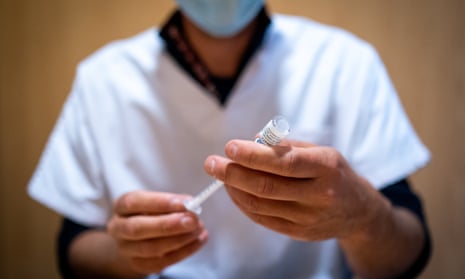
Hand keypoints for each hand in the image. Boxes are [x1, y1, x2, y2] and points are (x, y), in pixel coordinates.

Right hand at [107, 191, 207, 274]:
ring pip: (150, 248)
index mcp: (121, 206)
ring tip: (199, 229)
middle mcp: (118, 228)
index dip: (161, 202)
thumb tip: (190, 204)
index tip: (186, 202)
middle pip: (138, 228)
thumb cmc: (151, 213)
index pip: (135, 202)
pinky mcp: (138, 264)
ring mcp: (126, 249)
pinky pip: (161, 262)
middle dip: (168, 225)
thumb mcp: (156, 202)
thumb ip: (172, 202)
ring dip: (179, 239)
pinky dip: (183, 252)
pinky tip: (198, 241)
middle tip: (192, 220)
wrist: (136, 237)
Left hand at [205, 139, 383, 241]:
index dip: (254, 155)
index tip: (230, 147)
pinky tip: (233, 191)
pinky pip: (263, 218)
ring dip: (234, 189)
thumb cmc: (334, 173)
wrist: (358, 211)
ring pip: (260, 204)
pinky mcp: (298, 232)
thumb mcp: (320, 151)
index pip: (284, 162)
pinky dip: (243, 204)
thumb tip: (253, 140)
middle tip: (212, 163)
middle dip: (234, 173)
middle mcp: (319, 195)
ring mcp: (308, 218)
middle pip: (267, 186)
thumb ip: (287, 145)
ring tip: (220, 174)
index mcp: (326, 167)